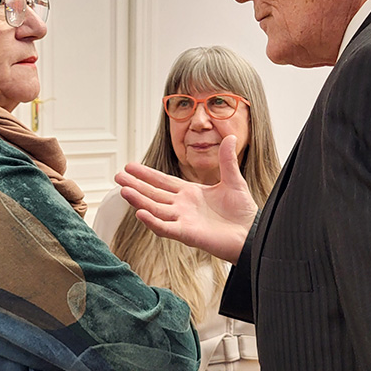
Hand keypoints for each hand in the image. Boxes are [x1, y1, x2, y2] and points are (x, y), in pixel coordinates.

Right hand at [115, 135, 257, 262]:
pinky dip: (153, 221)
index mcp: (190, 193)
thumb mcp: (234, 180)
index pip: (163, 181)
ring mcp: (183, 220)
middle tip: (118, 177)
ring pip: (155, 209)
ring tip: (123, 191)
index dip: (146, 174)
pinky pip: (166, 228)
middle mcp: (182, 207)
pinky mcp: (187, 234)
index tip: (130, 167)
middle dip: (135, 185)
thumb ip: (227, 160)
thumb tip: (231, 136)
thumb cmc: (243, 212)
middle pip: (153, 194)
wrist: (252, 234)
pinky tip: (140, 212)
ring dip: (139, 200)